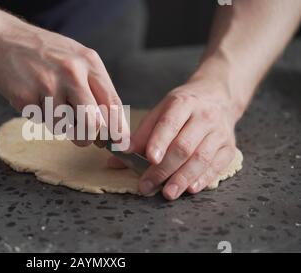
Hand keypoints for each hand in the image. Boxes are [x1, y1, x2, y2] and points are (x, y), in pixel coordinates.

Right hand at [0, 15, 128, 145]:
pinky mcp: (26, 97)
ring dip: (60, 125)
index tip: (119, 144)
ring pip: (65, 128)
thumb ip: (94, 86)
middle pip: (93, 123)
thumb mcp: (75, 58)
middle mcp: (72, 73)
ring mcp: (48, 85)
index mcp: (89, 63)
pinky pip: (42, 122)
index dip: (118, 130)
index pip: (113, 104)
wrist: (0, 39)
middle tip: (82, 135)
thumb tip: (109, 123)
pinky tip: (34, 97)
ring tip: (49, 103)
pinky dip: (40, 116)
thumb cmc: (41, 51)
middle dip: (89, 136)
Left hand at [108, 77, 239, 199]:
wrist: (218, 96)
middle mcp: (204, 116)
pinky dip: (204, 179)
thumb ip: (140, 134)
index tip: (149, 158)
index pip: (170, 124)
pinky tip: (191, 189)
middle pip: (184, 146)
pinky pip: (217, 165)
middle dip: (164, 169)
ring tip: (168, 193)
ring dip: (183, 178)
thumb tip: (117, 155)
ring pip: (201, 158)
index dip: (159, 142)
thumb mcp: (160, 111)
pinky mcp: (229, 146)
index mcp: (183, 103)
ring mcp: (219, 132)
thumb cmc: (183, 107)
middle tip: (147, 185)